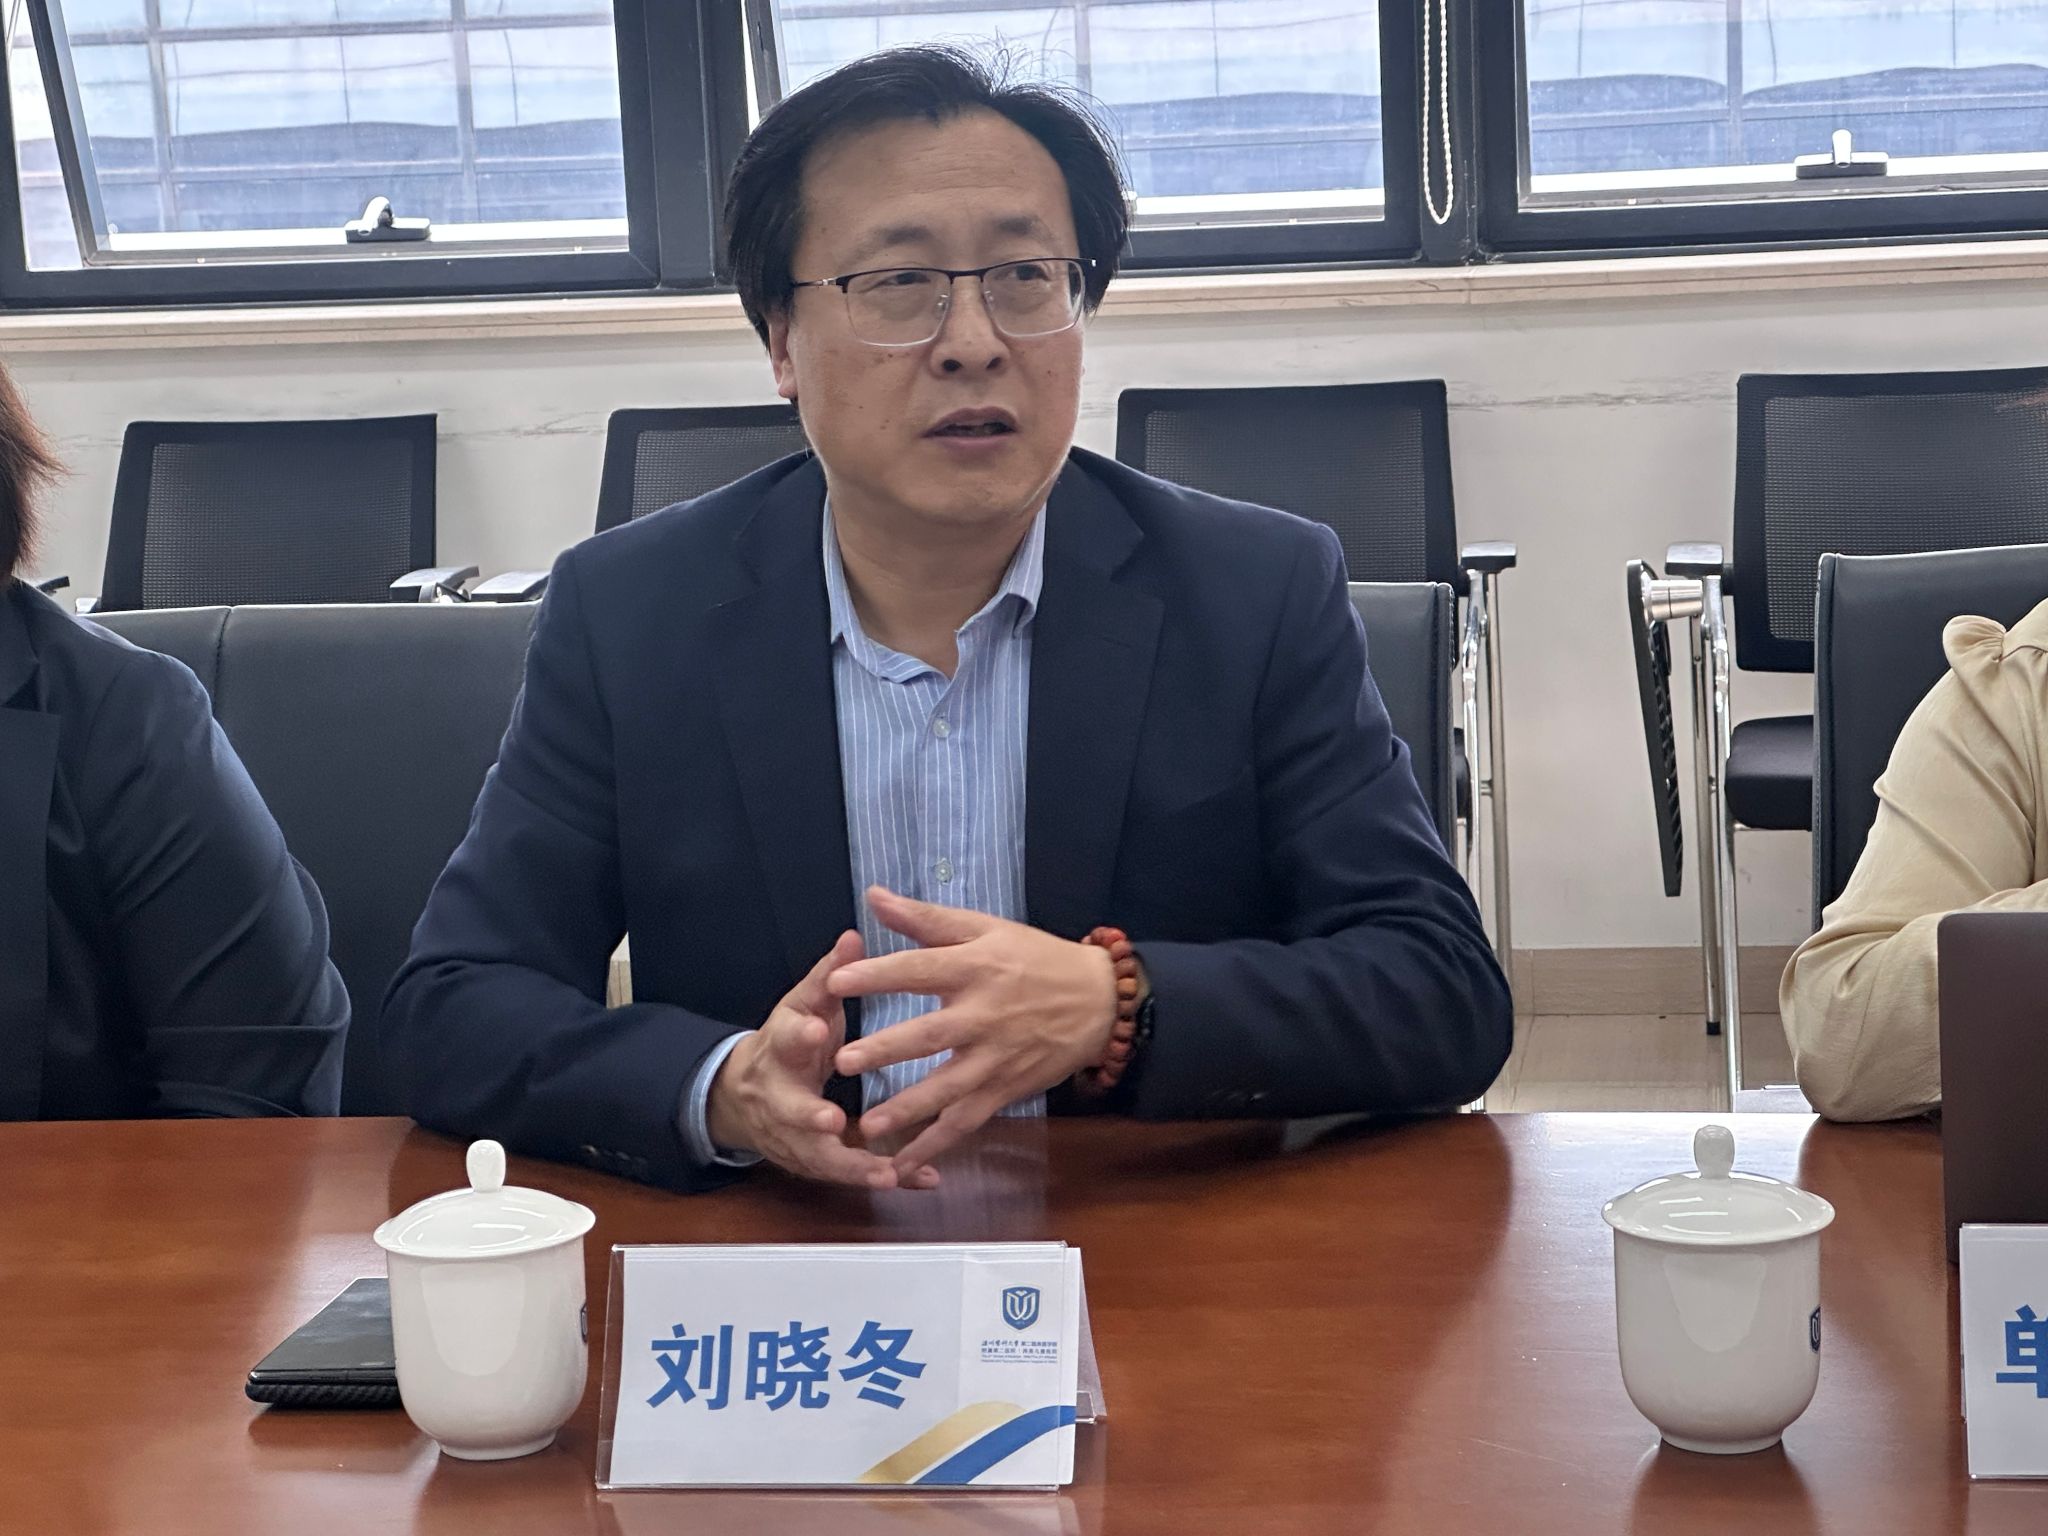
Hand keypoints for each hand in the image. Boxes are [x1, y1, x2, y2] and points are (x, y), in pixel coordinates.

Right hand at [705, 931, 936, 1190]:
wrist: (743, 1095)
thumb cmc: (789, 1040)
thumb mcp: (803, 1003)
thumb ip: (829, 975)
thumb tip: (853, 936)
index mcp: (780, 1047)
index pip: (785, 1036)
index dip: (799, 1034)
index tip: (816, 1028)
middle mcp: (780, 1095)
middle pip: (790, 1109)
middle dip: (809, 1116)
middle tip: (831, 1120)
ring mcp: (792, 1134)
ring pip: (817, 1155)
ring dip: (850, 1165)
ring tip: (886, 1172)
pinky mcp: (810, 1160)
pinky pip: (843, 1173)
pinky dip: (876, 1176)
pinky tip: (914, 1180)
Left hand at [826, 886, 1118, 1178]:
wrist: (1098, 1000)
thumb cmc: (1035, 958)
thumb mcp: (986, 928)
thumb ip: (927, 919)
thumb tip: (874, 896)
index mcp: (976, 967)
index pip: (920, 970)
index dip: (878, 976)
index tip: (836, 983)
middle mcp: (984, 1014)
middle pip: (930, 1034)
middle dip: (886, 1050)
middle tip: (843, 1062)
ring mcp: (995, 1057)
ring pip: (948, 1088)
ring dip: (908, 1108)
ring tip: (868, 1125)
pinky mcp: (1005, 1089)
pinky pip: (967, 1121)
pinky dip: (936, 1144)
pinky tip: (901, 1163)